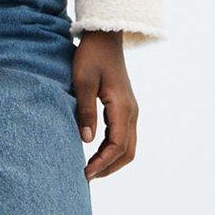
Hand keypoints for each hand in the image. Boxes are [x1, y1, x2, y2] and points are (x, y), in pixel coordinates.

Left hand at [72, 32, 138, 181]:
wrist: (105, 37)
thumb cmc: (91, 56)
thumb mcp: (82, 81)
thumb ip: (85, 111)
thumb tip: (86, 141)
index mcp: (122, 108)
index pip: (116, 146)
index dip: (102, 163)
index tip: (85, 173)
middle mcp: (132, 112)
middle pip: (127, 152)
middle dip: (108, 168)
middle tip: (87, 178)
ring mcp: (131, 110)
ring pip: (128, 146)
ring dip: (111, 161)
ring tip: (90, 170)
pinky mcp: (125, 108)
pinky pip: (123, 136)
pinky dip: (112, 150)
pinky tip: (95, 153)